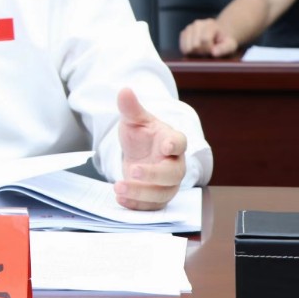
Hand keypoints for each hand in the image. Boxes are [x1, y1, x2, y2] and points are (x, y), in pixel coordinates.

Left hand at [113, 87, 186, 210]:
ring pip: (162, 194)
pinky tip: (120, 199)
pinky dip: (136, 205)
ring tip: (118, 187)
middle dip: (153, 174)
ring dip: (140, 193)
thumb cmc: (142, 135)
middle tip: (132, 170)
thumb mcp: (134, 120)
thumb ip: (130, 108)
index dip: (174, 144)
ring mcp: (168, 184)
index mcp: (172, 141)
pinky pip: (151, 207)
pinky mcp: (157, 198)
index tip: (165, 145)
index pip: (179, 142)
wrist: (139, 153)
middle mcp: (174, 164)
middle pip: (173, 173)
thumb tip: (124, 90)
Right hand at [179, 18, 238, 56]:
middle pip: (195, 45)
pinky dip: (189, 51)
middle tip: (208, 50)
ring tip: (203, 49)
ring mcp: (189, 28)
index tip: (214, 49)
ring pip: (188, 47)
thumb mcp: (230, 45)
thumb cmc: (224, 41)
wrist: (218, 34)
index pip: (205, 40)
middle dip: (202, 51)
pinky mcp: (183, 33)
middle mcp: (197, 23)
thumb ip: (224, 48)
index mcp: (210, 24)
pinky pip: (182, 47)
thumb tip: (214, 52)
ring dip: (195, 52)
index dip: (210, 48)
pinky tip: (196, 49)